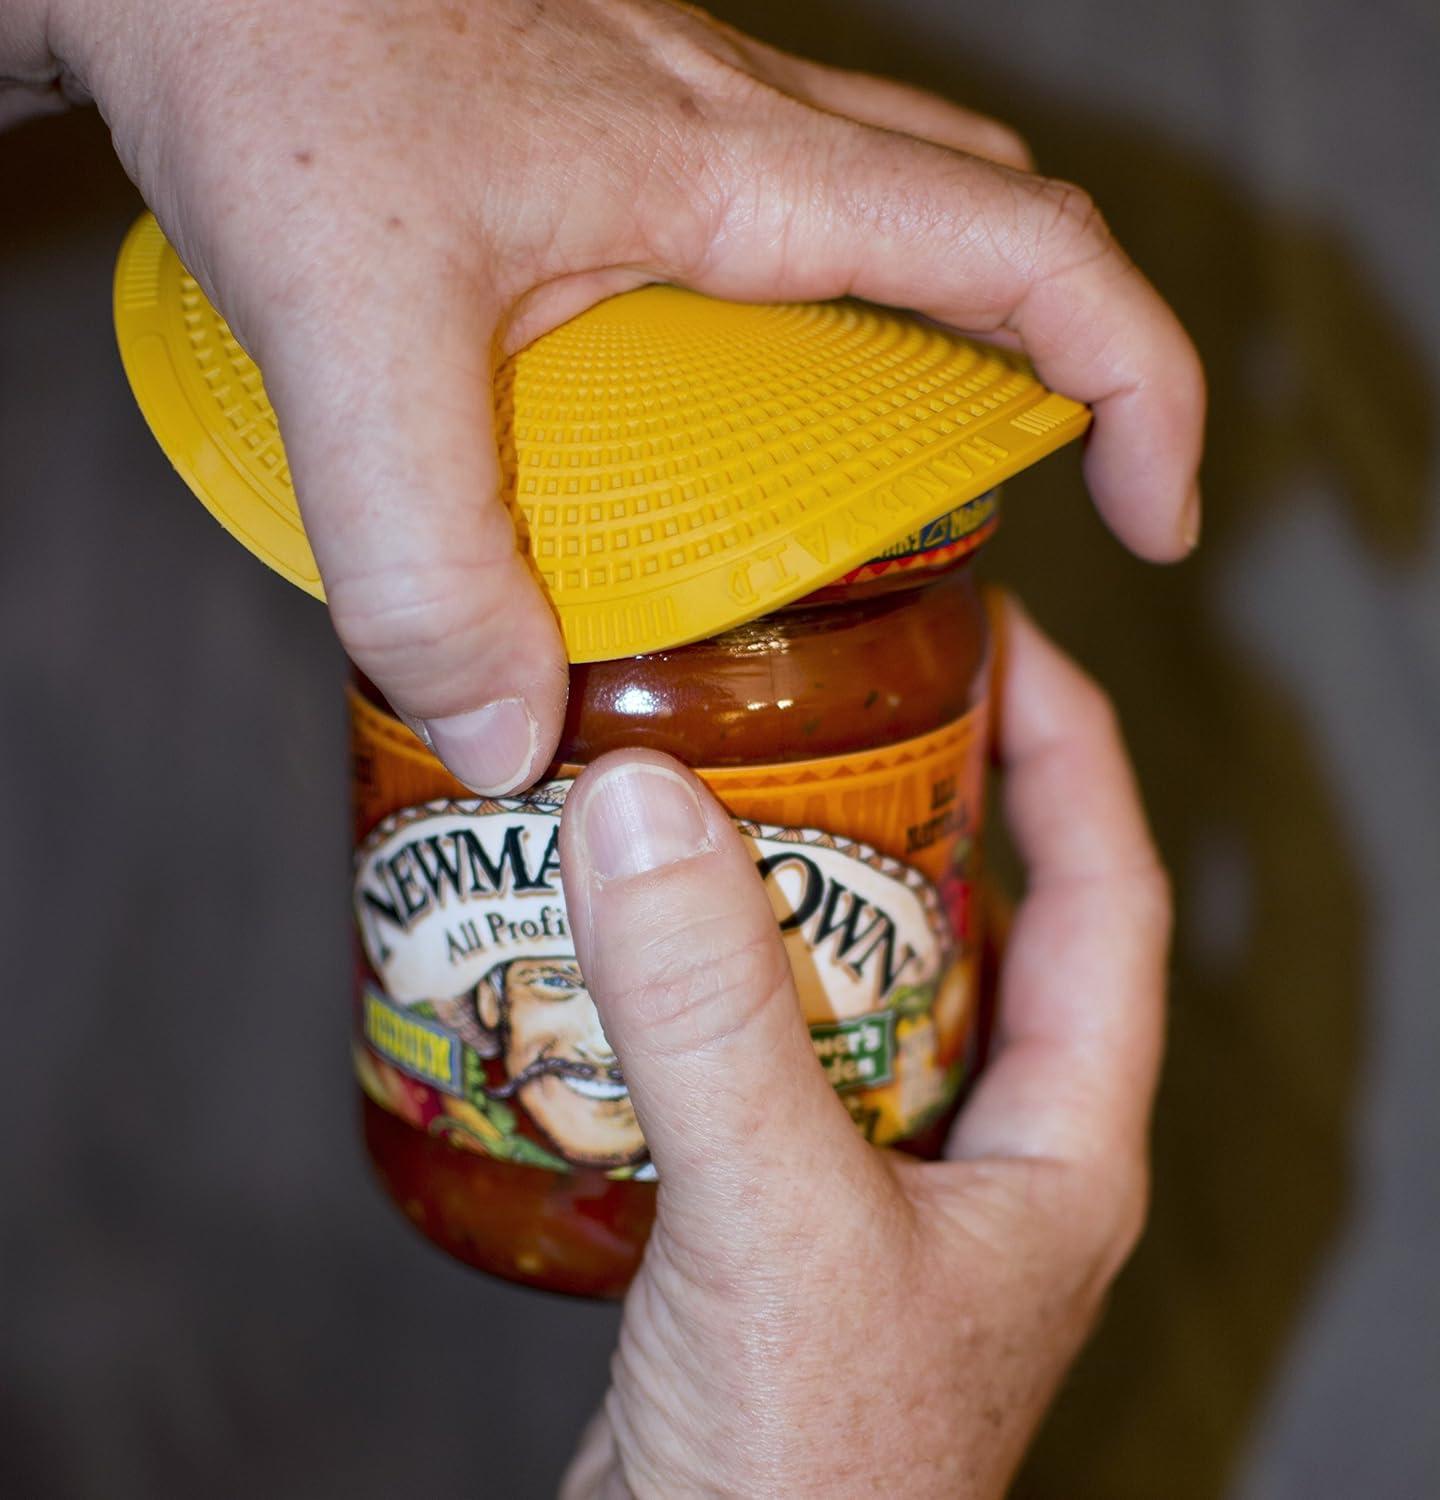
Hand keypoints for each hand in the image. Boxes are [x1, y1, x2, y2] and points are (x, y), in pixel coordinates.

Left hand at [17, 0, 1200, 790]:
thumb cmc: (267, 48)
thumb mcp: (354, 325)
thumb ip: (421, 547)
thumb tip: (508, 733)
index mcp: (745, 174)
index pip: (1035, 256)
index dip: (1142, 388)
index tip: (1157, 514)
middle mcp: (738, 138)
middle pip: (988, 232)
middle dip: (1051, 372)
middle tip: (1017, 514)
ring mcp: (670, 133)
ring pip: (882, 222)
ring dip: (920, 354)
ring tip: (871, 502)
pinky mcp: (596, 150)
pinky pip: (755, 236)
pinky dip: (782, 338)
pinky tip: (699, 426)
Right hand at [554, 596, 1168, 1497]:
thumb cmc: (813, 1486)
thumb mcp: (781, 1225)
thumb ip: (716, 1021)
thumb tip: (646, 809)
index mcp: (1060, 1141)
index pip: (1111, 891)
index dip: (1071, 750)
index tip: (1000, 639)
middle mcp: (982, 1147)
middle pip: (976, 918)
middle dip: (911, 798)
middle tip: (820, 697)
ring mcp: (878, 1176)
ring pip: (852, 982)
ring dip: (786, 888)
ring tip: (707, 786)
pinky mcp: (775, 1209)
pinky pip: (755, 1050)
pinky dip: (700, 981)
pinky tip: (622, 940)